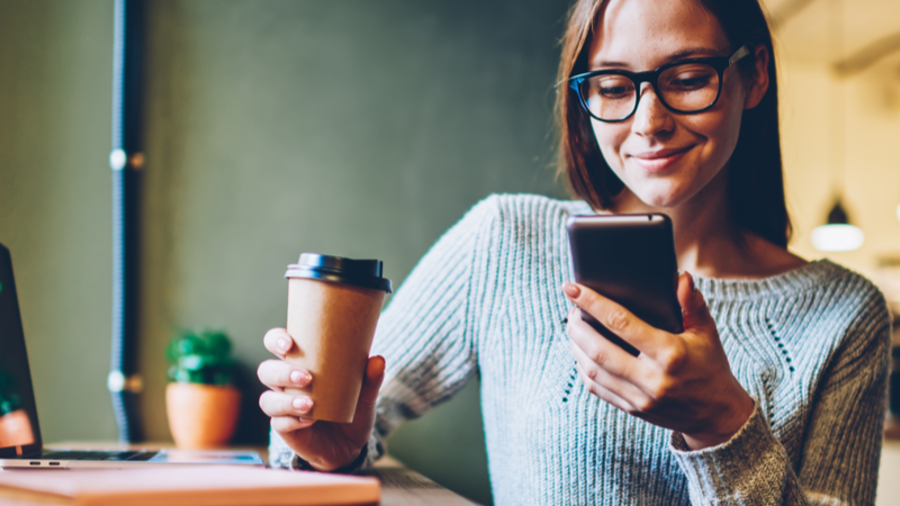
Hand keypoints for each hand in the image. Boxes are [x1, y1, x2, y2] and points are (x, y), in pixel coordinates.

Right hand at [257, 328, 384, 470]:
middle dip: (282, 372)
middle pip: (266, 371)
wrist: (349, 445)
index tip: (289, 344)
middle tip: (307, 377)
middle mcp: (285, 383)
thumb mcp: (365, 394)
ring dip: (286, 400)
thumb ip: (370, 378)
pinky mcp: (286, 429)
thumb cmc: (351, 408)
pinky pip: (279, 423)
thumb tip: (377, 360)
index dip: (276, 340)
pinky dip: (293, 420)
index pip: (276, 344)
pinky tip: (310, 419)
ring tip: (309, 403)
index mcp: (300, 363)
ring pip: (268, 399)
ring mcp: (283, 407)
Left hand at [564, 272, 753, 449]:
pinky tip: (581, 351)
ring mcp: (639, 398)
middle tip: (571, 310)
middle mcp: (652, 379)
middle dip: (576, 326)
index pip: (621, 323)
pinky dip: (583, 368)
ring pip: (592, 370)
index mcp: (670, 354)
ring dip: (576, 346)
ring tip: (574, 326)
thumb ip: (692, 303)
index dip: (592, 303)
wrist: (717, 414)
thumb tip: (680, 277)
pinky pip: (596, 388)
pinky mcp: (631, 410)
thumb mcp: (706, 332)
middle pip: (598, 349)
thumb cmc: (710, 365)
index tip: (572, 288)